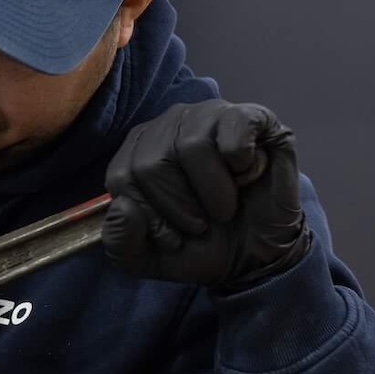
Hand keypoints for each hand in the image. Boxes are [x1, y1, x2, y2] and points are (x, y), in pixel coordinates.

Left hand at [103, 101, 310, 287]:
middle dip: (180, 208)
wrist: (255, 256)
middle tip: (203, 223)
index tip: (173, 235)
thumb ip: (119, 239)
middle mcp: (171, 123)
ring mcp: (211, 115)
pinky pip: (237, 125)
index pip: (122, 176)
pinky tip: (246, 175)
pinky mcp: (253, 117)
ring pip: (192, 145)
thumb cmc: (199, 246)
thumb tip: (122, 207)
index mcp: (139, 149)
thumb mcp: (146, 258)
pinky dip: (243, 162)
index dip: (149, 216)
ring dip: (212, 193)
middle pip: (152, 163)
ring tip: (225, 206)